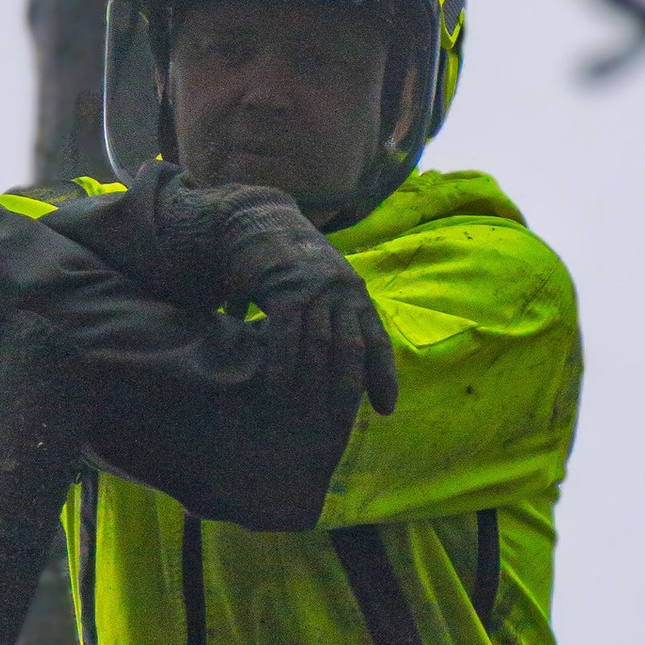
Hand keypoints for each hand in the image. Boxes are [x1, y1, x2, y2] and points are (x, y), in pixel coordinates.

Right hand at [199, 185, 398, 420]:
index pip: (378, 342)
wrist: (258, 222)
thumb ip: (336, 320)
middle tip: (339, 423)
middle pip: (352, 349)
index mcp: (356, 294)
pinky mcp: (285, 285)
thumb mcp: (323, 290)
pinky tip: (278, 388)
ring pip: (320, 344)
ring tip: (306, 415)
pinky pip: (287, 332)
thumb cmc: (290, 266)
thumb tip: (348, 364)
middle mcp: (343, 290)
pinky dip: (284, 363)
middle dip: (349, 389)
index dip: (384, 377)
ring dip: (314, 384)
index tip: (386, 409)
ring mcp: (315, 287)